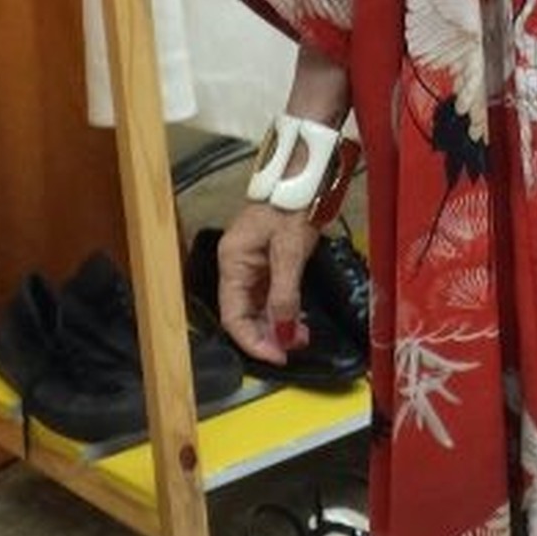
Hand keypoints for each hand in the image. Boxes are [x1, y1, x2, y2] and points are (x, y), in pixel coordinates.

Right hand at [214, 199, 322, 369]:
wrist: (304, 178)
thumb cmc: (292, 207)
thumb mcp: (290, 251)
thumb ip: (285, 294)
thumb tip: (284, 334)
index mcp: (232, 263)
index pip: (232, 316)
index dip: (252, 341)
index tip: (277, 357)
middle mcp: (236, 268)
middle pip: (243, 315)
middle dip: (266, 336)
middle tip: (293, 349)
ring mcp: (251, 266)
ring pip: (257, 308)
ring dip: (276, 327)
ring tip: (301, 338)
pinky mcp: (268, 263)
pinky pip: (270, 297)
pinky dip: (283, 312)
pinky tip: (299, 321)